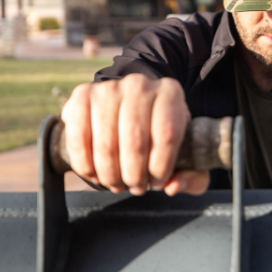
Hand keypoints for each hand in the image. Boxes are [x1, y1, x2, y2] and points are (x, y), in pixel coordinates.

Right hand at [61, 75, 209, 195]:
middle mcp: (140, 84)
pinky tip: (94, 174)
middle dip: (134, 175)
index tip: (159, 182)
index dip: (161, 167)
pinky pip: (79, 138)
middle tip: (135, 186)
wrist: (131, 107)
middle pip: (135, 140)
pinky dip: (85, 165)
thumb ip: (192, 175)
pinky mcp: (82, 96)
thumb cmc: (160, 136)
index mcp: (170, 93)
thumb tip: (173, 186)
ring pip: (107, 143)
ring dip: (110, 174)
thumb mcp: (186, 154)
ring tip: (117, 183)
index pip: (167, 134)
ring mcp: (109, 88)